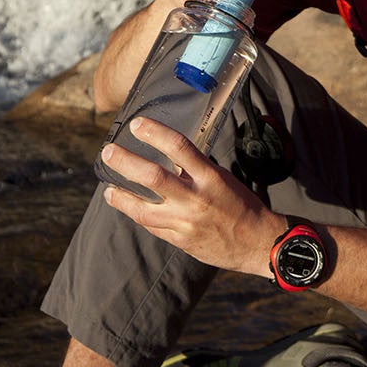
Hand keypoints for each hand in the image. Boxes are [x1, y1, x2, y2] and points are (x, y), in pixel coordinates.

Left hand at [101, 117, 280, 273]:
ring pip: (143, 210)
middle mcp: (196, 198)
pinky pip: (152, 227)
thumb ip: (194, 169)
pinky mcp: (181, 241)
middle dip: (125, 163)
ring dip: (121, 198)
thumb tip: (166, 155)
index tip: (136, 124)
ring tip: (108, 191)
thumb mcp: (221, 178)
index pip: (179, 147)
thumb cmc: (241, 204)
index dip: (155, 133)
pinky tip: (129, 208)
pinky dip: (138, 216)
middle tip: (108, 152)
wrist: (257, 242)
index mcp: (210, 177)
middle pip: (153, 177)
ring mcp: (186, 222)